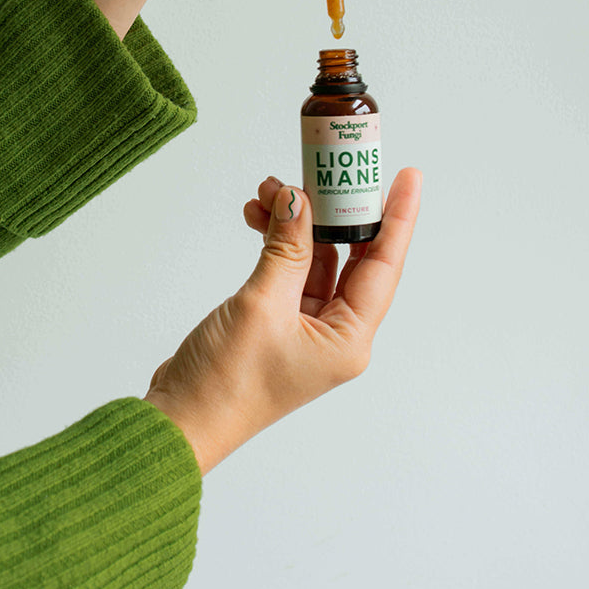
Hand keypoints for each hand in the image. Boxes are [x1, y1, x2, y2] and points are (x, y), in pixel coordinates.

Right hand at [145, 170, 420, 474]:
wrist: (181, 419)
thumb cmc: (226, 383)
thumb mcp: (262, 304)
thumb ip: (285, 248)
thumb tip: (298, 199)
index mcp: (348, 339)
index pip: (384, 265)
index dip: (397, 217)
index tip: (407, 175)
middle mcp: (335, 334)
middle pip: (352, 257)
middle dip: (335, 211)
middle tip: (328, 169)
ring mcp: (305, 329)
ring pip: (315, 259)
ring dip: (296, 224)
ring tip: (270, 190)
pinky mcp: (276, 323)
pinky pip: (288, 270)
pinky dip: (275, 242)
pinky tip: (257, 217)